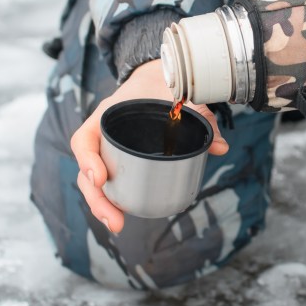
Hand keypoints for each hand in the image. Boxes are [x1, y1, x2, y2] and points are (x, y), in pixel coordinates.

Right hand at [70, 59, 228, 232]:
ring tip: (118, 225)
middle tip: (116, 221)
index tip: (101, 178)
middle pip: (87, 171)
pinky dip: (115, 200)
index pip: (85, 139)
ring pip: (95, 183)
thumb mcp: (184, 98)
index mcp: (108, 115)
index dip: (88, 160)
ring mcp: (110, 151)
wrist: (162, 80)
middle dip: (97, 199)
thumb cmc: (166, 87)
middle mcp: (103, 135)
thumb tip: (220, 148)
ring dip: (103, 206)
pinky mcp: (122, 162)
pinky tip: (124, 217)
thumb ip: (203, 119)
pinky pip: (112, 182)